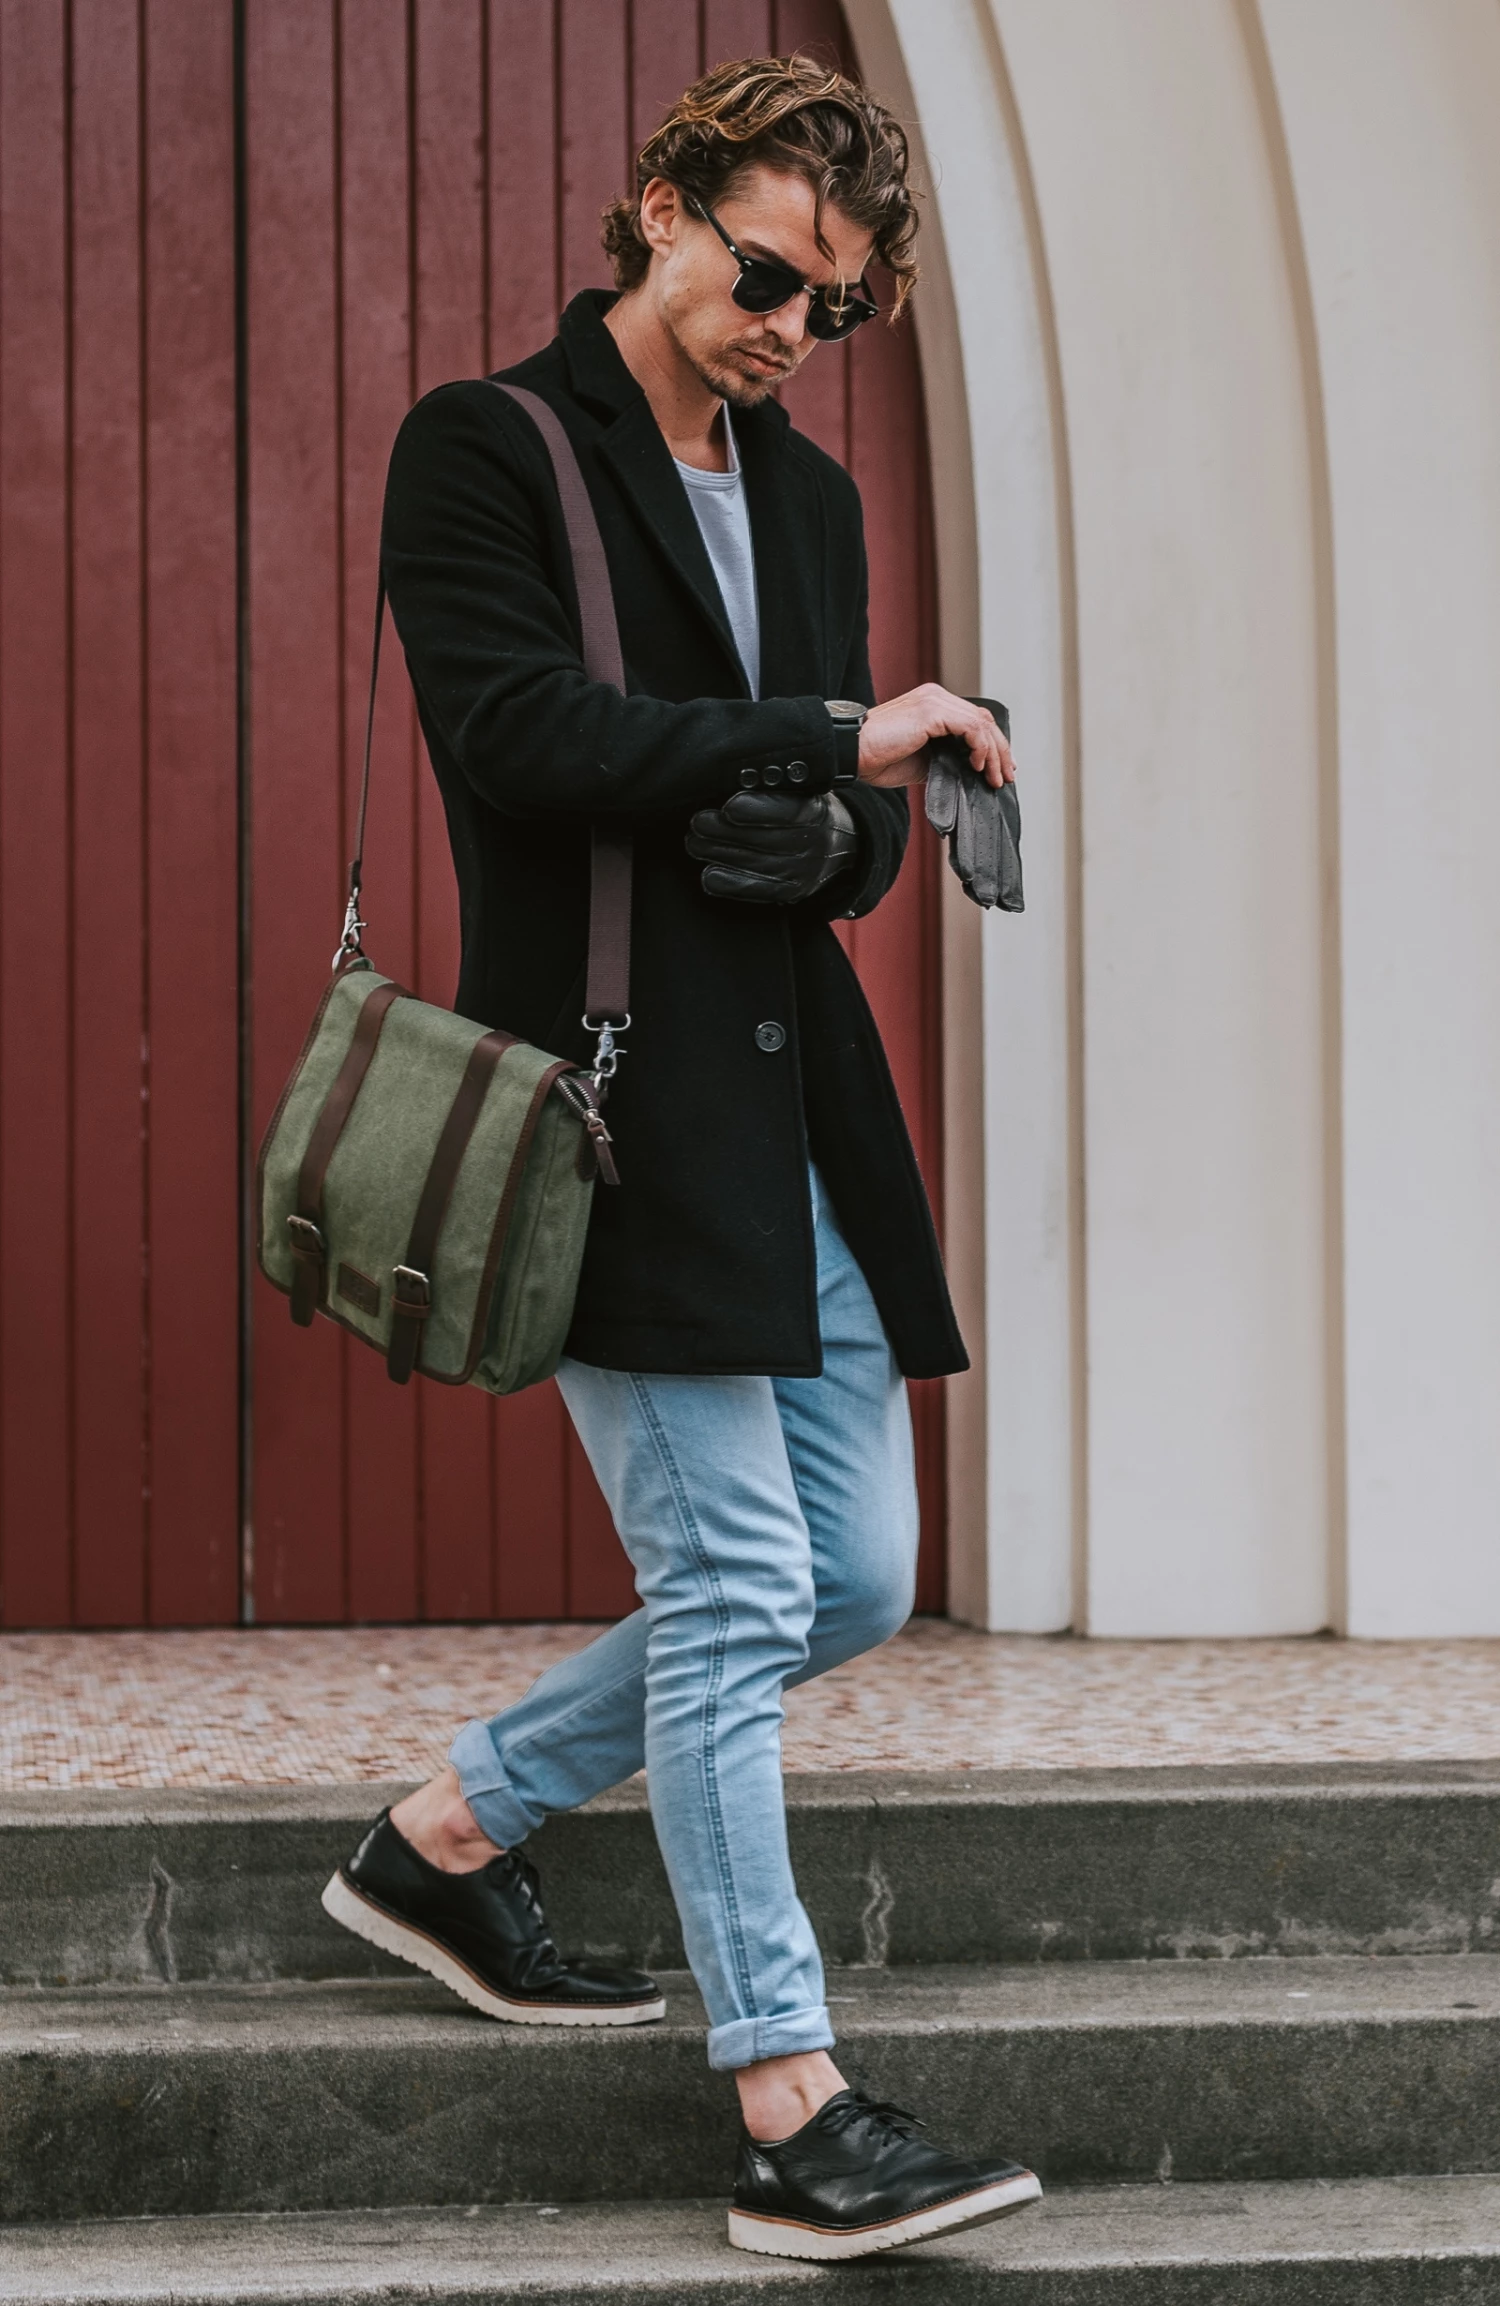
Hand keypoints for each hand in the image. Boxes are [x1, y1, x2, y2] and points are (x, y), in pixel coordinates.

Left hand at [686, 789, 858, 904]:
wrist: (837, 845)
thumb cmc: (805, 808)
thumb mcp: (800, 789)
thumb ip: (774, 784)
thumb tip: (731, 772)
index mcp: (817, 812)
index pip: (789, 812)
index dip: (757, 810)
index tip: (728, 807)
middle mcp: (814, 844)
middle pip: (766, 840)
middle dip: (726, 832)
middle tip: (698, 822)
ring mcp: (803, 872)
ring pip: (757, 865)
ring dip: (720, 854)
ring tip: (694, 842)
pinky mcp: (790, 891)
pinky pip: (757, 890)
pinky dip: (730, 883)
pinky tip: (709, 874)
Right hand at [857, 683, 1016, 788]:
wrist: (853, 753)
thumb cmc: (877, 757)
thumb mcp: (921, 760)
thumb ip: (945, 758)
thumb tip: (968, 770)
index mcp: (932, 705)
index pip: (973, 720)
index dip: (992, 745)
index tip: (999, 768)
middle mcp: (935, 697)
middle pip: (983, 719)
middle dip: (1000, 750)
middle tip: (1005, 775)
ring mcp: (934, 701)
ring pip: (981, 724)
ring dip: (994, 753)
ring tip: (994, 777)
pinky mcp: (931, 711)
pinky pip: (971, 728)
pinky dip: (980, 748)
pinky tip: (977, 766)